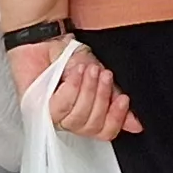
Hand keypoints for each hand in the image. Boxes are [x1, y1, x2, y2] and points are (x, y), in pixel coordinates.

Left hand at [15, 38, 138, 138]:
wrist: (45, 40)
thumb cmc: (68, 57)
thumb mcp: (99, 75)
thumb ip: (115, 99)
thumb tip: (136, 124)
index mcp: (87, 115)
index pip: (104, 132)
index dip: (116, 119)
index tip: (123, 99)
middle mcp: (70, 120)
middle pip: (92, 126)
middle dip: (101, 98)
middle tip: (103, 75)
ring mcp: (52, 117)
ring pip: (76, 119)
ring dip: (87, 91)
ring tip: (89, 70)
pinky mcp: (37, 109)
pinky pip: (60, 108)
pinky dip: (72, 88)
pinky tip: (75, 73)